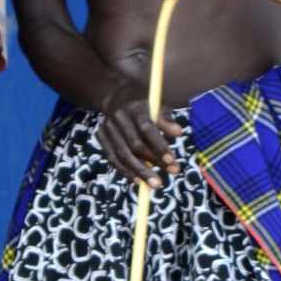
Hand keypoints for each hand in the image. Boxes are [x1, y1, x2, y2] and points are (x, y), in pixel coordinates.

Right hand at [97, 73, 182, 189]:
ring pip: (122, 155)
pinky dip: (126, 171)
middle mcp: (118, 117)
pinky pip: (113, 159)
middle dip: (153, 162)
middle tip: (171, 173)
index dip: (159, 146)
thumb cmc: (145, 104)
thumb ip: (167, 120)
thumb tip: (179, 133)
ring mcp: (107, 127)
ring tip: (155, 184)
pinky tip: (139, 181)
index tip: (172, 161)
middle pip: (134, 145)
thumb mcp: (159, 105)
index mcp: (134, 107)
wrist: (117, 96)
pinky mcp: (101, 136)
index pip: (147, 129)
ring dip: (140, 172)